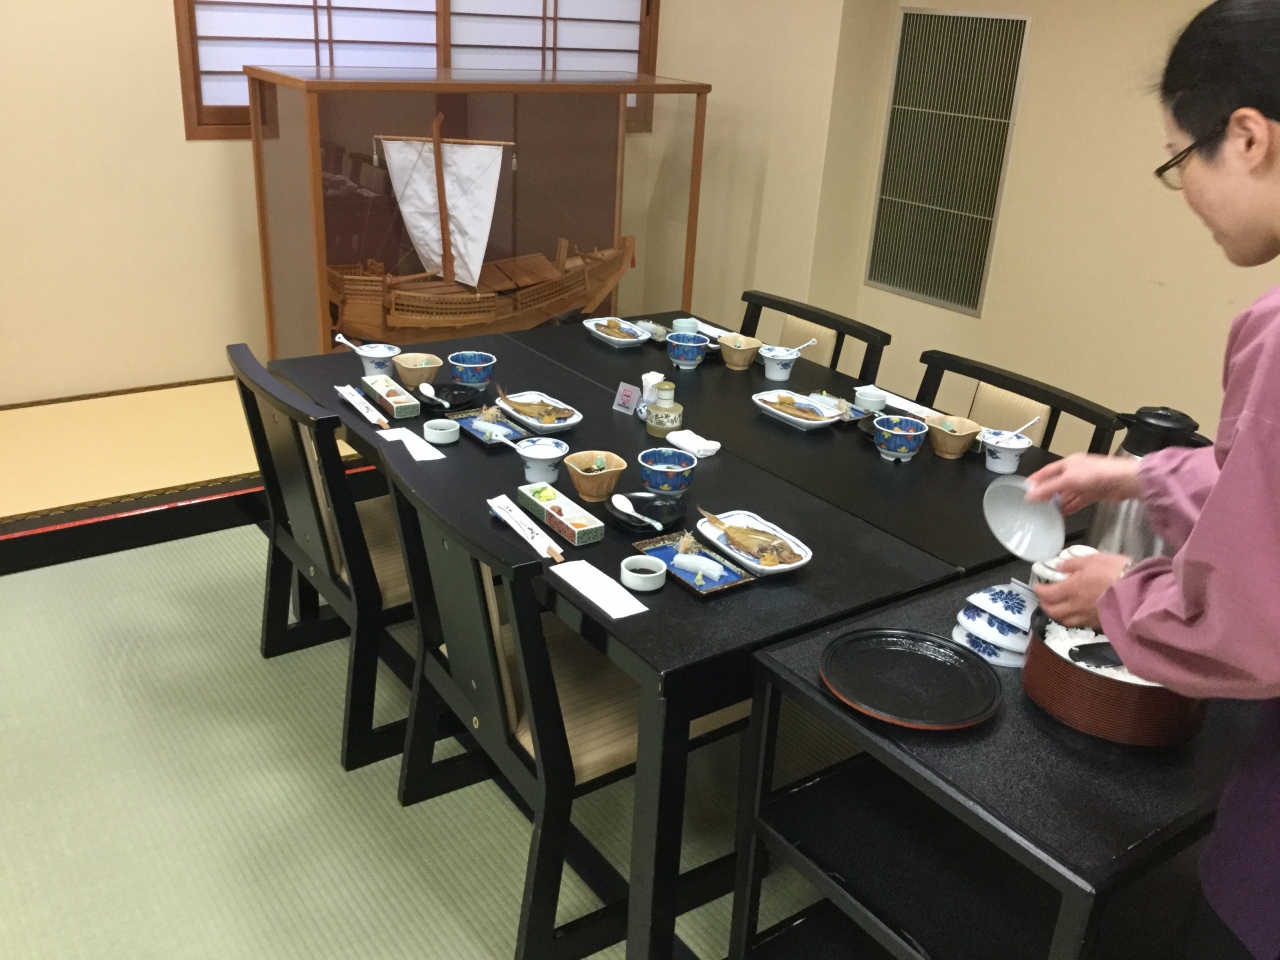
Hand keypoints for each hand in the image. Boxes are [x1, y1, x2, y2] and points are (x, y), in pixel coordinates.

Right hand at [1024, 453, 1141, 514]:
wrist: (1123, 481)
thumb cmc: (1096, 474)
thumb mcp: (1068, 480)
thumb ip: (1049, 489)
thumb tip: (1029, 496)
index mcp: (1068, 464)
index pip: (1047, 471)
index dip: (1036, 479)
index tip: (1025, 488)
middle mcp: (1076, 472)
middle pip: (1057, 483)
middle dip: (1047, 492)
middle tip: (1035, 503)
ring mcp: (1086, 483)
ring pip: (1068, 493)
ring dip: (1059, 501)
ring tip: (1047, 512)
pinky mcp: (1094, 493)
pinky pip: (1078, 500)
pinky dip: (1071, 506)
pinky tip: (1063, 513)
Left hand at [1033, 554, 1129, 628]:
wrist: (1139, 592)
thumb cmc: (1114, 572)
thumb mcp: (1092, 560)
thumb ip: (1072, 564)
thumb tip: (1059, 568)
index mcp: (1070, 590)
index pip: (1047, 594)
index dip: (1040, 591)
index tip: (1037, 586)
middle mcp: (1075, 607)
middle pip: (1053, 612)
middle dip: (1045, 605)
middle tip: (1044, 598)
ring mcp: (1087, 618)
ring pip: (1065, 621)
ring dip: (1057, 615)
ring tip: (1057, 608)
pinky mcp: (1099, 624)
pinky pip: (1080, 624)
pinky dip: (1073, 619)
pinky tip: (1076, 614)